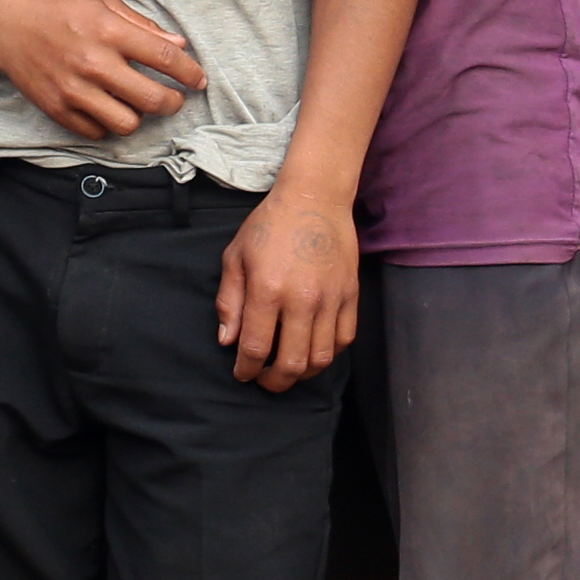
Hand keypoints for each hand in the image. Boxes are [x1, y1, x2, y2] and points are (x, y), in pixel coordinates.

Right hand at [0, 0, 206, 138]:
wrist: (5, 27)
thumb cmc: (59, 10)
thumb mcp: (102, 3)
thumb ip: (143, 25)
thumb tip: (179, 46)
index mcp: (109, 30)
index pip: (166, 59)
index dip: (191, 74)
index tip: (199, 80)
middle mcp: (93, 62)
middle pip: (153, 99)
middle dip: (173, 103)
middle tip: (173, 99)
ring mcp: (74, 90)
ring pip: (127, 124)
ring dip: (139, 116)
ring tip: (136, 104)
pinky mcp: (57, 110)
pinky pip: (97, 133)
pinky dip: (108, 125)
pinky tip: (107, 108)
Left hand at [215, 189, 359, 389]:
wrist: (315, 198)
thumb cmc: (270, 225)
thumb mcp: (236, 257)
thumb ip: (229, 302)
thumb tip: (228, 342)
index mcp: (268, 289)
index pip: (256, 348)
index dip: (246, 369)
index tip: (242, 373)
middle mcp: (302, 299)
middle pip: (292, 363)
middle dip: (274, 381)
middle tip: (264, 379)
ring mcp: (331, 299)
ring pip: (321, 358)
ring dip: (302, 373)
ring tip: (289, 368)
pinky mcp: (351, 295)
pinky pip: (344, 340)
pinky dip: (329, 354)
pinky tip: (313, 350)